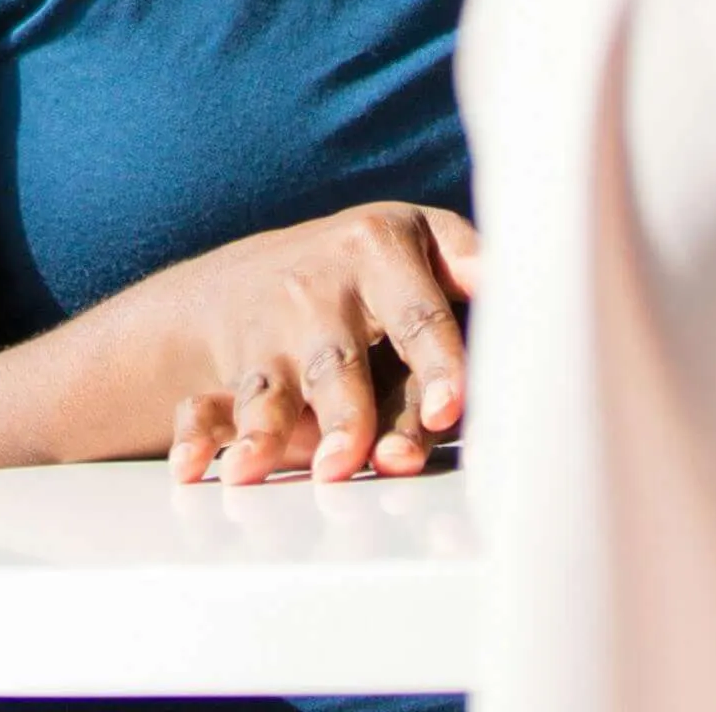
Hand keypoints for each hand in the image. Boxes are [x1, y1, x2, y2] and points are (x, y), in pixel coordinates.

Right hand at [122, 200, 477, 485]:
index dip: (435, 363)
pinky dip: (200, 439)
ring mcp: (271, 327)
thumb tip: (520, 279)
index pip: (418, 314)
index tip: (448, 409)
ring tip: (265, 472)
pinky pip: (209, 406)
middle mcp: (320, 286)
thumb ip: (468, 267)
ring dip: (270, 433)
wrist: (250, 276)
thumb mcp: (419, 243)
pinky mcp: (234, 366)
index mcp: (380, 247)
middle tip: (367, 461)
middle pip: (340, 360)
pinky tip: (194, 469)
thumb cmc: (370, 273)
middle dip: (349, 413)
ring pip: (274, 388)